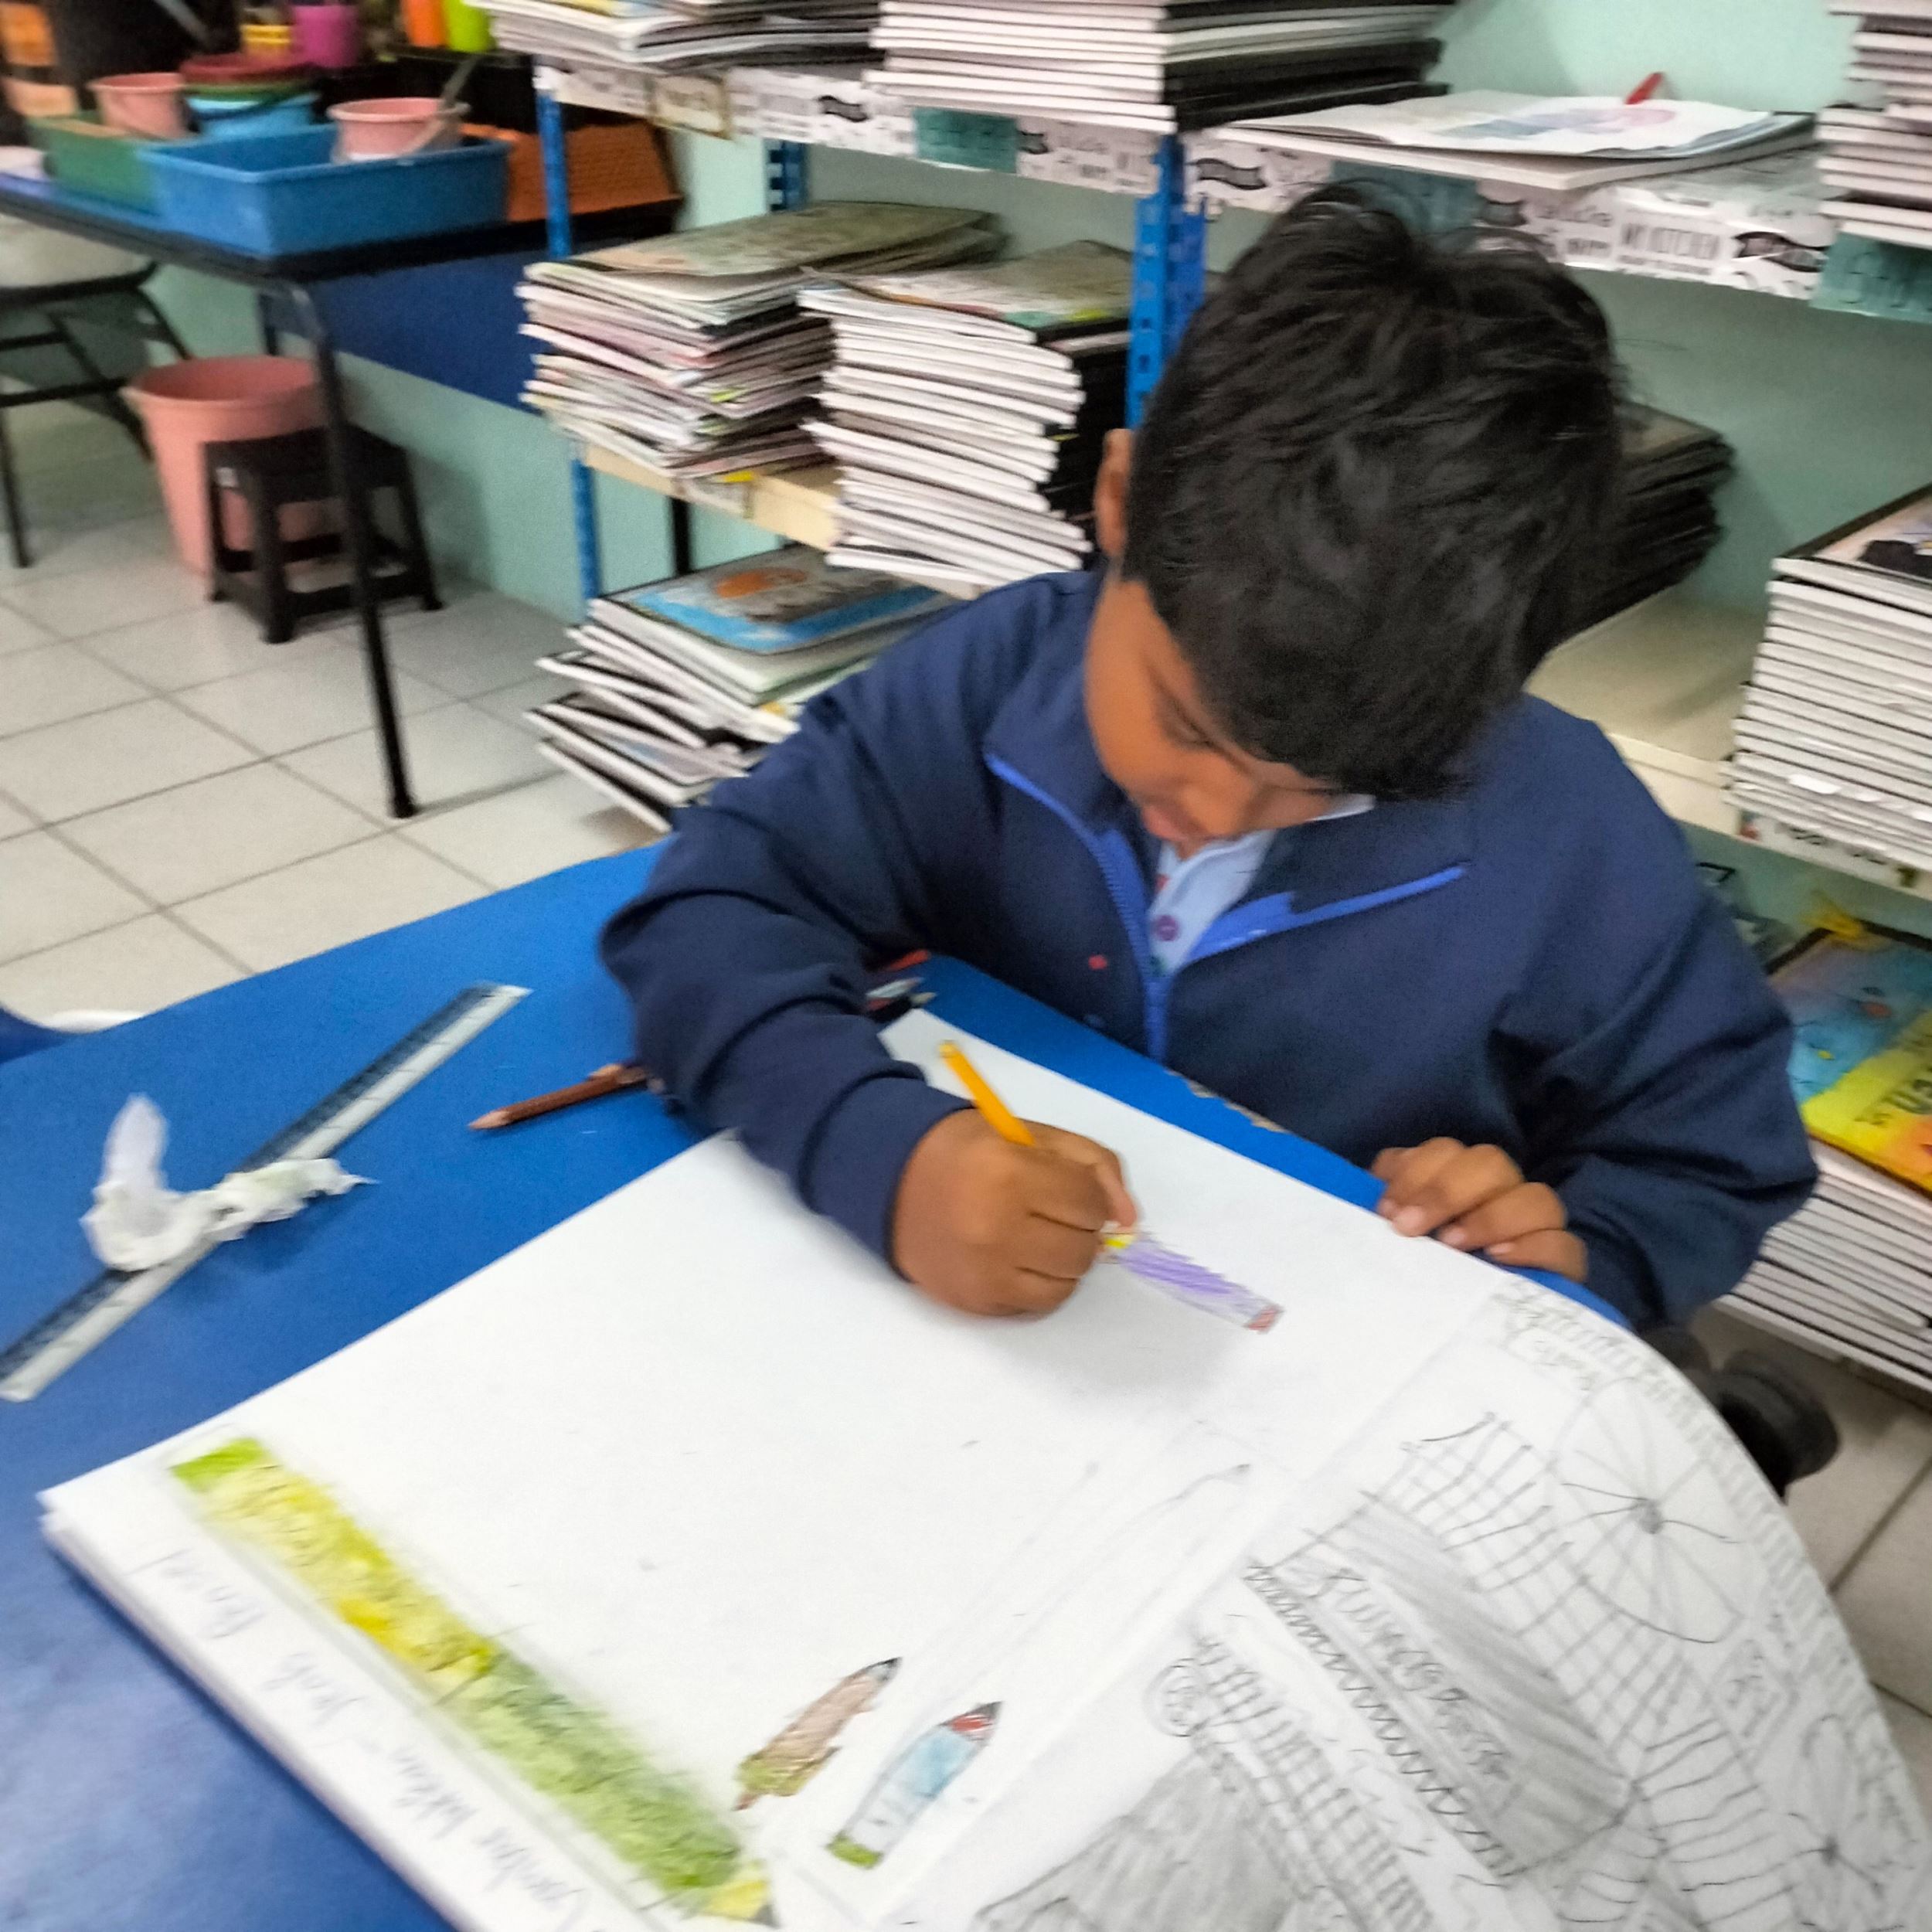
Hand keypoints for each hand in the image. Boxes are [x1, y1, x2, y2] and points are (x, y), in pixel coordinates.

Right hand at [893, 1111, 1137, 1317]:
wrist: (893, 1181)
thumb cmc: (973, 1151)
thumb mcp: (1035, 1136)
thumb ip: (1095, 1166)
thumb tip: (1131, 1221)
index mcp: (1009, 1174)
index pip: (1089, 1204)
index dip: (1088, 1196)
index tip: (1066, 1188)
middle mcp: (996, 1228)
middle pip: (1083, 1250)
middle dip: (1079, 1229)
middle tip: (1051, 1212)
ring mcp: (984, 1271)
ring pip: (1067, 1283)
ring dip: (1064, 1260)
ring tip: (1037, 1235)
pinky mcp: (975, 1301)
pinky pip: (1038, 1304)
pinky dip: (1040, 1282)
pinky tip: (1018, 1258)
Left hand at [1371, 1138, 1586, 1280]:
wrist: (1453, 1327)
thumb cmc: (1418, 1272)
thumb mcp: (1395, 1238)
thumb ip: (1388, 1213)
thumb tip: (1375, 1208)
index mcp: (1457, 1179)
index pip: (1445, 1152)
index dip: (1415, 1173)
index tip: (1386, 1213)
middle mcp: (1501, 1194)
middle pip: (1490, 1163)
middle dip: (1445, 1191)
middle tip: (1409, 1229)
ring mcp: (1537, 1227)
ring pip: (1536, 1198)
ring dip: (1491, 1217)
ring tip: (1452, 1245)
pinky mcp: (1562, 1266)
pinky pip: (1565, 1246)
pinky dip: (1534, 1247)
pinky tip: (1499, 1259)